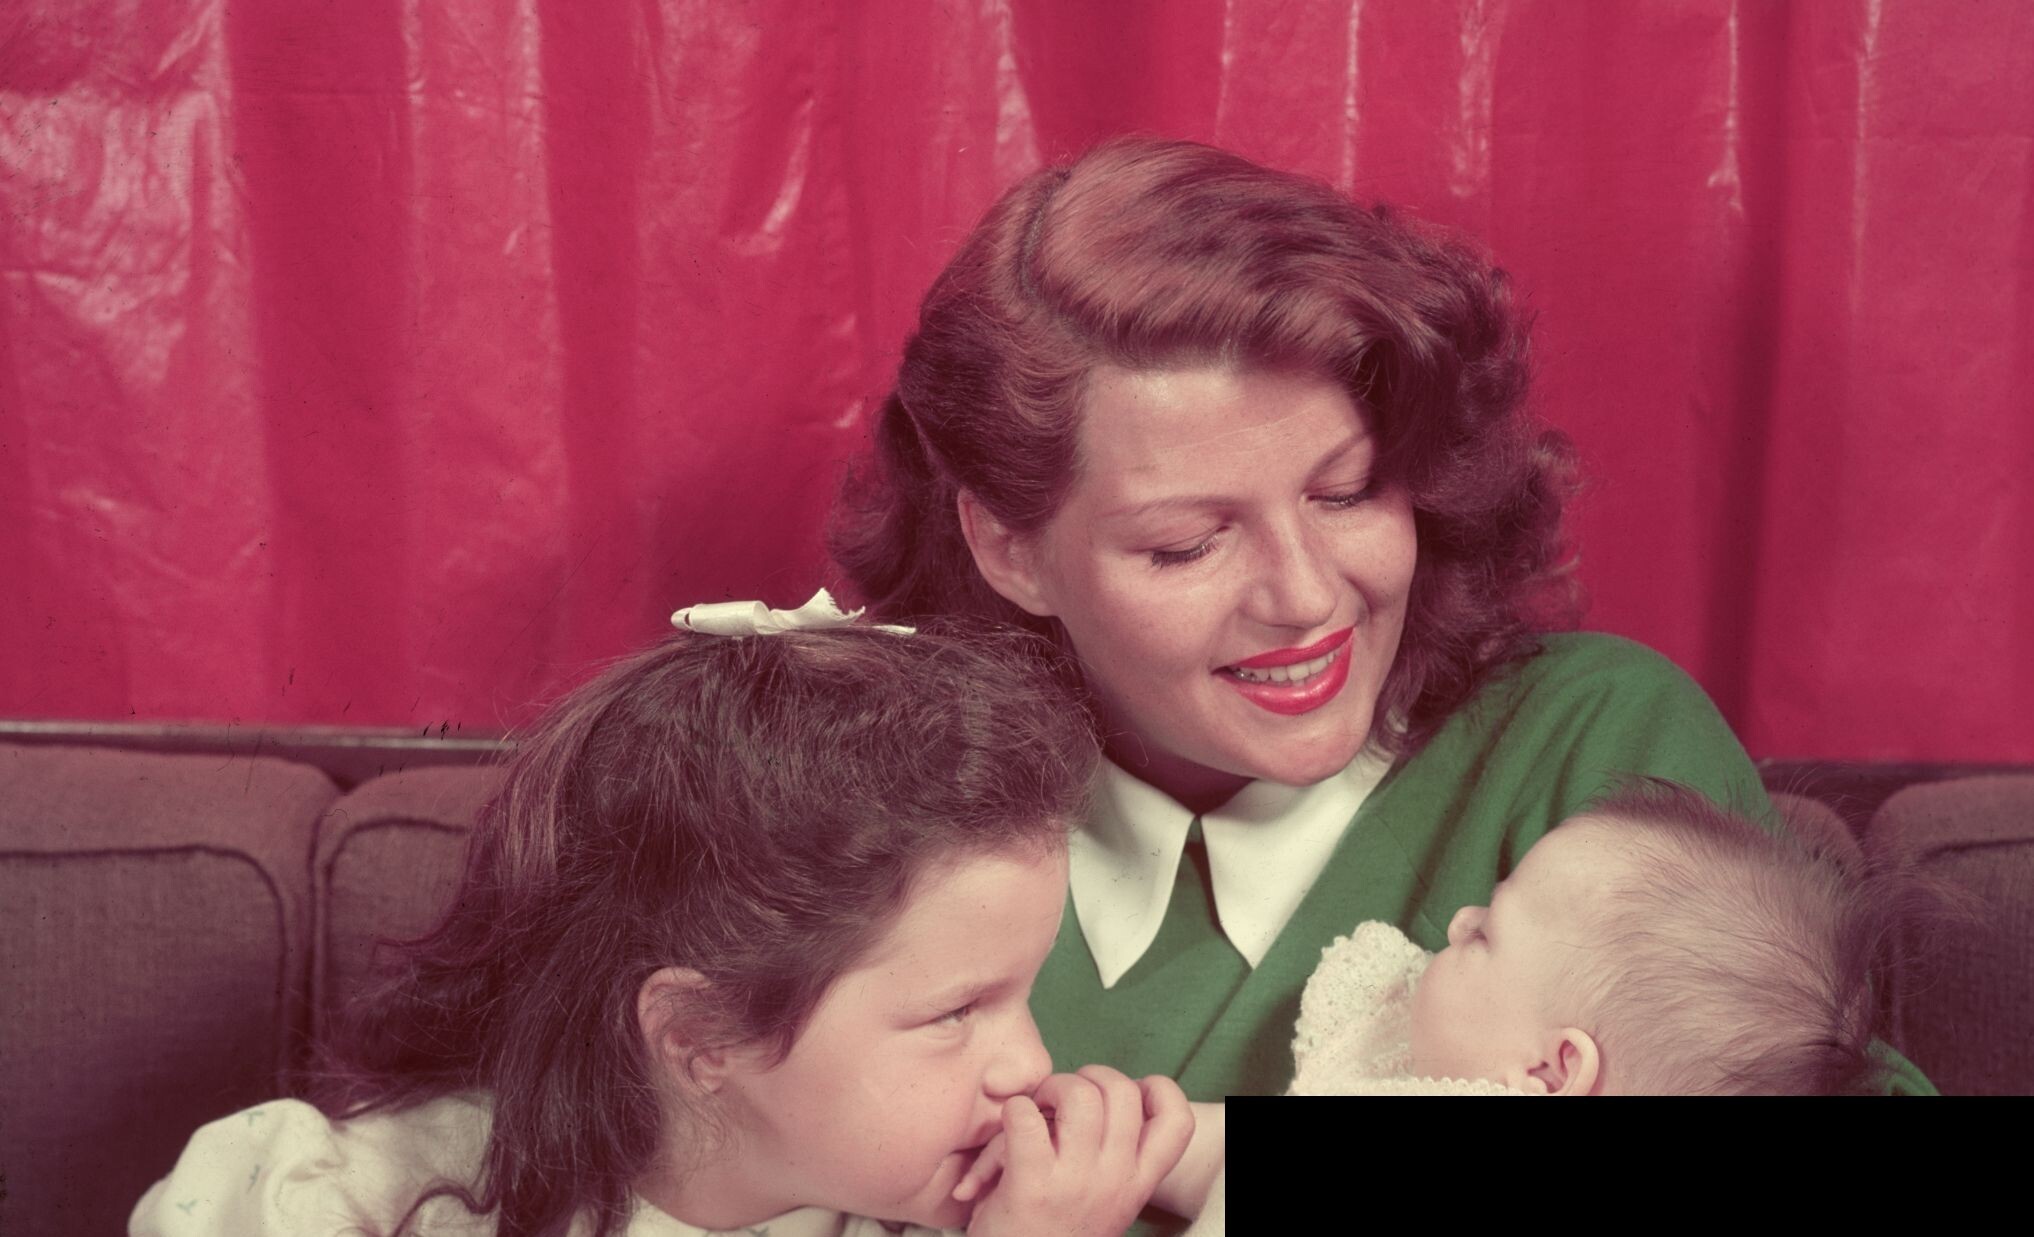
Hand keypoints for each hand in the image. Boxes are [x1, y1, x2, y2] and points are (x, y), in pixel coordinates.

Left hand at [962, 1066, 1193, 1236]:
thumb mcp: (1105, 1199)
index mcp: (1138, 1183)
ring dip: (1051, 1087)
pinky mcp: (1032, 1185)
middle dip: (1090, 1076)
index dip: (1156, 1090)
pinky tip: (1009, 1128)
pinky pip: (1024, 1116)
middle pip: (1123, 1091)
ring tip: (1037, 1107)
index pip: (1178, 1119)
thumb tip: (1103, 1097)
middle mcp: (1116, 1181)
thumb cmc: (1053, 1230)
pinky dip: (1013, 1110)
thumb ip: (1114, 1156)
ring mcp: (1076, 1182)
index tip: (1125, 1096)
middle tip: (1065, 1097)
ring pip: (1079, 1094)